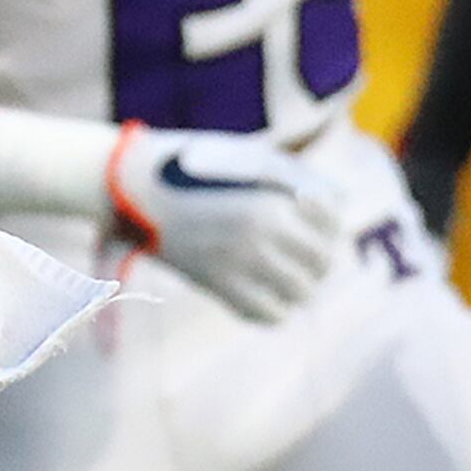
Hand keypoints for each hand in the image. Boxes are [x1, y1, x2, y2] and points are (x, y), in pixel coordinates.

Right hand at [104, 127, 340, 322]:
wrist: (131, 188)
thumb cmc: (191, 164)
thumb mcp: (248, 156)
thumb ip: (295, 176)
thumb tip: (339, 200)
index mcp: (272, 200)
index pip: (332, 225)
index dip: (330, 224)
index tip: (314, 223)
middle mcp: (261, 235)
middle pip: (322, 262)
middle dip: (318, 258)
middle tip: (302, 253)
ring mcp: (238, 264)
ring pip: (300, 293)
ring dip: (299, 286)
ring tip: (285, 276)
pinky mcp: (216, 286)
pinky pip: (267, 314)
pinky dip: (273, 308)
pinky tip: (263, 293)